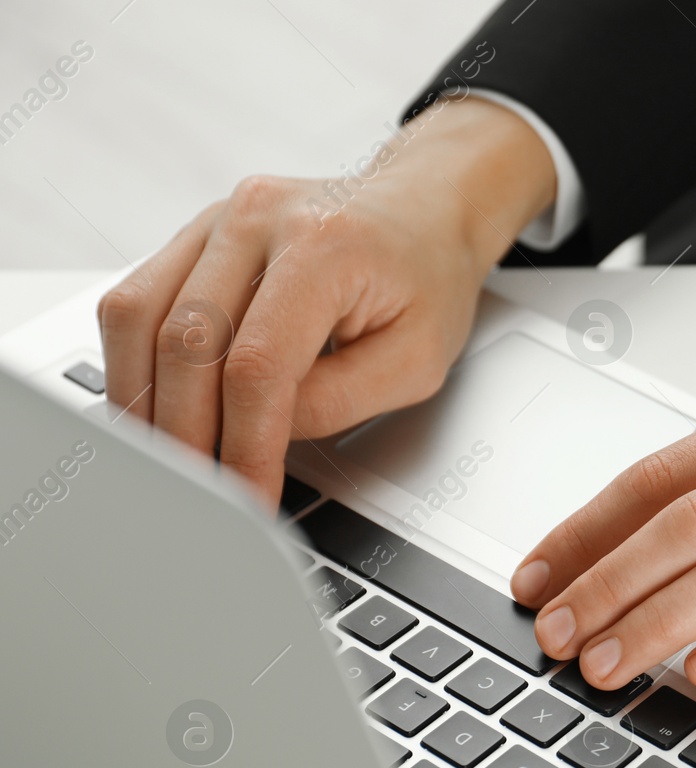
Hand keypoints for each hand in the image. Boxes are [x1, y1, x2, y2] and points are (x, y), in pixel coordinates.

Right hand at [98, 96, 554, 505]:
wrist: (423, 209)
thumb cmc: (428, 280)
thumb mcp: (417, 359)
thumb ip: (339, 401)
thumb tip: (262, 434)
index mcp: (326, 246)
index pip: (259, 364)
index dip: (244, 444)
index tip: (247, 497)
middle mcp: (260, 219)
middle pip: (187, 343)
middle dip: (187, 434)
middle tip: (200, 495)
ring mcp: (219, 219)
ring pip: (138, 317)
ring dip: (143, 400)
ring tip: (169, 459)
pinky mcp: (196, 233)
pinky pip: (136, 299)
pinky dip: (134, 361)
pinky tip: (156, 406)